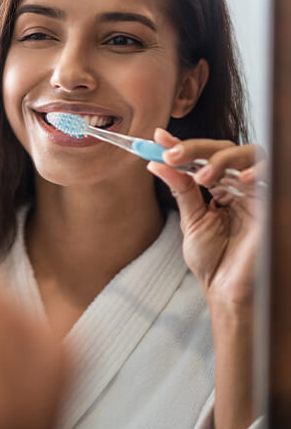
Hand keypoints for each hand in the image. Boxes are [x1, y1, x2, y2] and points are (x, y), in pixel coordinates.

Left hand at [147, 127, 265, 319]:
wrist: (226, 290)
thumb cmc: (213, 260)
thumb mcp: (191, 220)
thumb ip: (180, 189)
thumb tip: (157, 163)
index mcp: (220, 187)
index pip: (204, 157)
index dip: (183, 145)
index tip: (159, 138)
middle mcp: (239, 185)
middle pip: (225, 149)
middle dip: (196, 148)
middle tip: (172, 155)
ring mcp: (257, 192)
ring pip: (249, 154)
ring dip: (222, 159)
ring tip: (202, 176)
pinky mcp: (271, 203)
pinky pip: (270, 177)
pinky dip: (256, 172)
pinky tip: (239, 179)